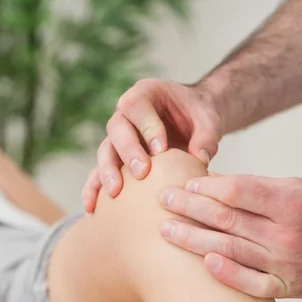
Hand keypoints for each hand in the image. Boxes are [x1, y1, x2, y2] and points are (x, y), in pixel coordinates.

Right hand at [82, 79, 222, 211]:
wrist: (194, 123)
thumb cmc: (199, 117)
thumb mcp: (209, 121)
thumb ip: (206, 137)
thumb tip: (200, 159)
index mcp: (146, 94)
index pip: (137, 105)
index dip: (146, 126)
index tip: (161, 148)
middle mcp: (126, 114)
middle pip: (116, 128)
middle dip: (127, 151)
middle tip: (141, 172)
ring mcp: (118, 137)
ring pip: (105, 151)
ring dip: (108, 171)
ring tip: (115, 192)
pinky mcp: (116, 159)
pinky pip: (99, 172)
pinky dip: (94, 189)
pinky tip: (92, 207)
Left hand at [159, 174, 301, 297]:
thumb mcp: (291, 189)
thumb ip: (253, 187)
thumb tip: (209, 181)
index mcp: (289, 202)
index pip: (237, 191)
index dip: (208, 187)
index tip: (186, 184)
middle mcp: (286, 232)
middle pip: (227, 218)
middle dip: (190, 208)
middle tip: (163, 200)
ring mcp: (285, 262)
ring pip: (231, 249)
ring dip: (194, 239)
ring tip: (166, 231)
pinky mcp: (285, 287)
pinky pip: (253, 284)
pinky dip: (230, 275)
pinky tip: (205, 264)